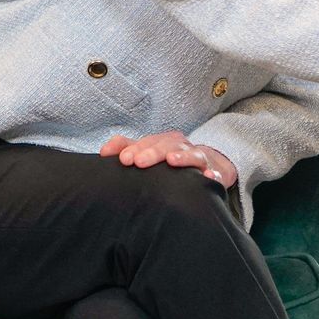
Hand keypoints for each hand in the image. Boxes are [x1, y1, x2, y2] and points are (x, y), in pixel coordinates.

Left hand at [100, 130, 238, 188]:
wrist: (210, 164)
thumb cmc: (172, 159)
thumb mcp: (150, 151)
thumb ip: (127, 148)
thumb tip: (103, 152)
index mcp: (164, 142)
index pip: (149, 141)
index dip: (135, 148)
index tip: (123, 159)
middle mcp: (181, 147)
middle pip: (168, 145)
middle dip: (153, 152)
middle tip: (138, 161)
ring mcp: (199, 159)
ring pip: (193, 155)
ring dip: (183, 157)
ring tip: (171, 161)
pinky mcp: (215, 173)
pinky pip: (216, 173)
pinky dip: (213, 174)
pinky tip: (208, 177)